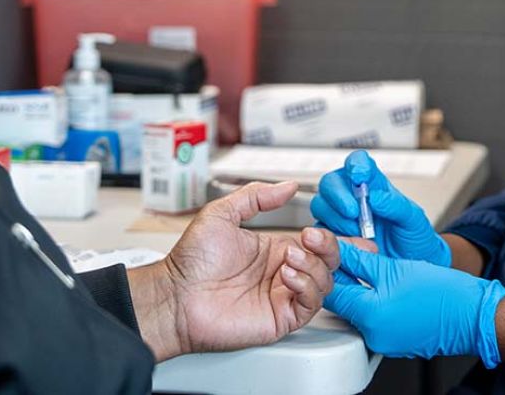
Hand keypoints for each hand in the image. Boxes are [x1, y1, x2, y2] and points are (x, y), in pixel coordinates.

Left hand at [131, 181, 339, 359]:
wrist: (175, 295)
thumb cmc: (190, 260)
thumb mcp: (222, 213)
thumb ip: (256, 196)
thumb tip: (286, 186)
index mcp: (273, 250)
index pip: (315, 243)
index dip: (326, 236)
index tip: (319, 228)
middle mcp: (281, 273)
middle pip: (328, 262)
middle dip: (329, 247)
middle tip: (311, 238)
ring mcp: (281, 296)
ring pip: (324, 283)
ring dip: (314, 267)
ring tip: (289, 259)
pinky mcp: (280, 318)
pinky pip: (310, 306)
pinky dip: (307, 288)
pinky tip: (287, 276)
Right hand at [311, 150, 450, 266]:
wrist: (410, 266)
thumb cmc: (412, 238)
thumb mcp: (413, 220)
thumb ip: (396, 206)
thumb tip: (374, 197)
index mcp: (373, 184)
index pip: (357, 162)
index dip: (355, 165)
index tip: (359, 176)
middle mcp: (352, 197)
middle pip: (331, 182)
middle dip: (338, 195)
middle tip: (353, 212)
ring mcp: (340, 217)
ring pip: (320, 205)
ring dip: (335, 217)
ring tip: (357, 234)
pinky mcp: (332, 237)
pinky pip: (320, 232)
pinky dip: (330, 237)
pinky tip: (349, 245)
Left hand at [324, 241, 504, 368]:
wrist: (474, 316)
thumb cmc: (444, 292)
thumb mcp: (396, 267)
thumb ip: (360, 259)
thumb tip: (335, 248)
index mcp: (371, 316)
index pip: (332, 291)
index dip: (325, 265)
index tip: (323, 248)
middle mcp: (373, 334)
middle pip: (343, 302)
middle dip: (340, 275)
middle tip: (343, 251)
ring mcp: (384, 340)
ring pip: (358, 309)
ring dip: (356, 286)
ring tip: (363, 263)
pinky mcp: (394, 340)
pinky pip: (373, 318)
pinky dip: (372, 299)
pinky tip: (380, 283)